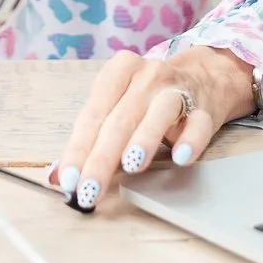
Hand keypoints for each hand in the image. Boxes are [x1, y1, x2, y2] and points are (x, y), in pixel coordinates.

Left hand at [51, 46, 254, 211]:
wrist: (202, 78)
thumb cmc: (148, 99)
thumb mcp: (116, 107)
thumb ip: (90, 139)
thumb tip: (58, 178)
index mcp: (119, 72)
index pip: (92, 115)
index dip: (78, 149)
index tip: (68, 180)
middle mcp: (147, 76)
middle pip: (120, 120)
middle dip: (102, 159)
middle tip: (89, 190)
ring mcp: (177, 90)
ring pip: (158, 114)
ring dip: (144, 139)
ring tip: (131, 164)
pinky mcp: (205, 109)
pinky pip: (198, 124)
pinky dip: (190, 141)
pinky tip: (181, 157)